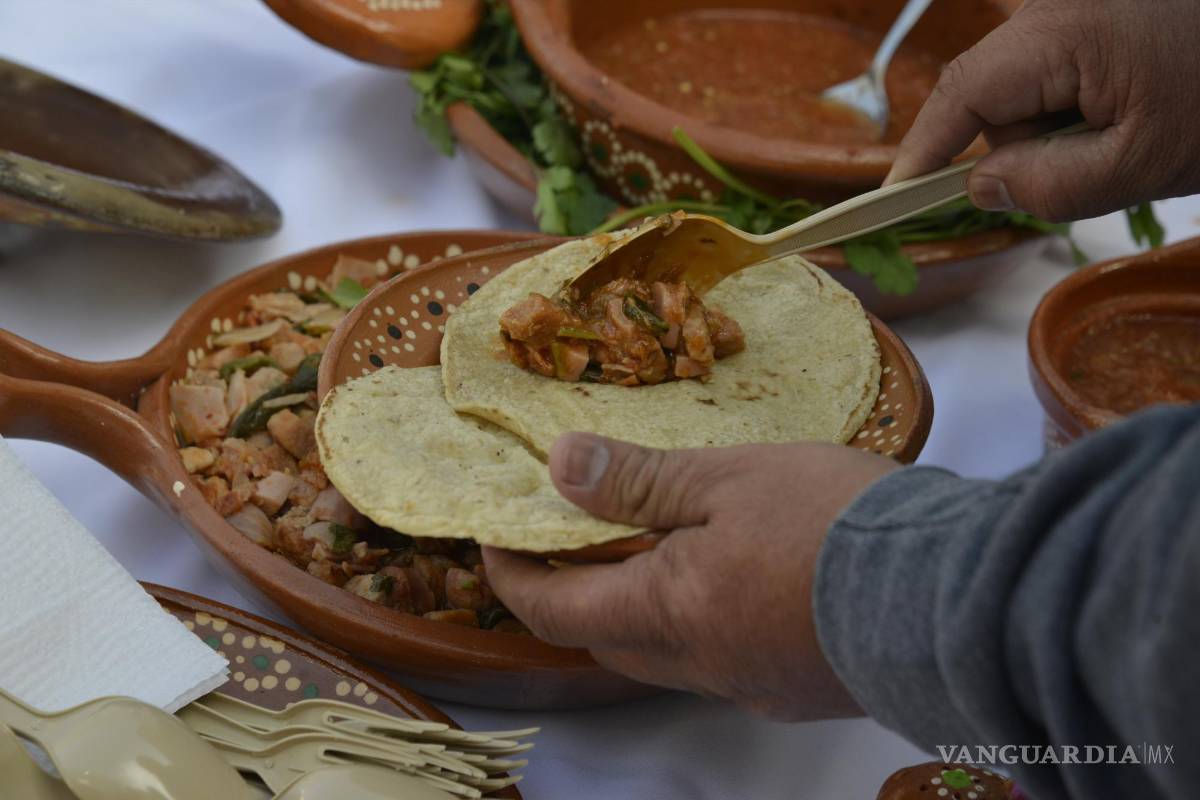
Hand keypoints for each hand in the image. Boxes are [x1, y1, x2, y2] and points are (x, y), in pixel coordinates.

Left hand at [483, 432, 898, 720]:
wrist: (954, 592)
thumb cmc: (833, 524)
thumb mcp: (727, 479)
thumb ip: (639, 480)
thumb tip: (560, 467)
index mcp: (666, 614)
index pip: (553, 609)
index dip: (511, 572)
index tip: (495, 531)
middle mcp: (700, 666)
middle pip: (605, 637)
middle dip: (573, 589)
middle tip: (571, 530)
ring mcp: (753, 686)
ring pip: (666, 651)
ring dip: (643, 601)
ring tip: (656, 539)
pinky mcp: (799, 689)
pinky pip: (724, 656)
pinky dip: (702, 615)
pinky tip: (737, 572)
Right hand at [886, 0, 1199, 220]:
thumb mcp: (1138, 165)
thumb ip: (1045, 186)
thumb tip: (979, 185)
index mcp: (1062, 32)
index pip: (963, 92)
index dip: (922, 149)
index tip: (894, 197)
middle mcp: (1057, 6)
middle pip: (994, 94)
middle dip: (1023, 143)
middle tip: (1094, 167)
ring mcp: (1076, 5)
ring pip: (1026, 86)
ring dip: (1060, 126)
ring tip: (1132, 130)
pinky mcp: (1095, 13)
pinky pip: (1055, 69)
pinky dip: (1079, 104)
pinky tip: (1132, 108)